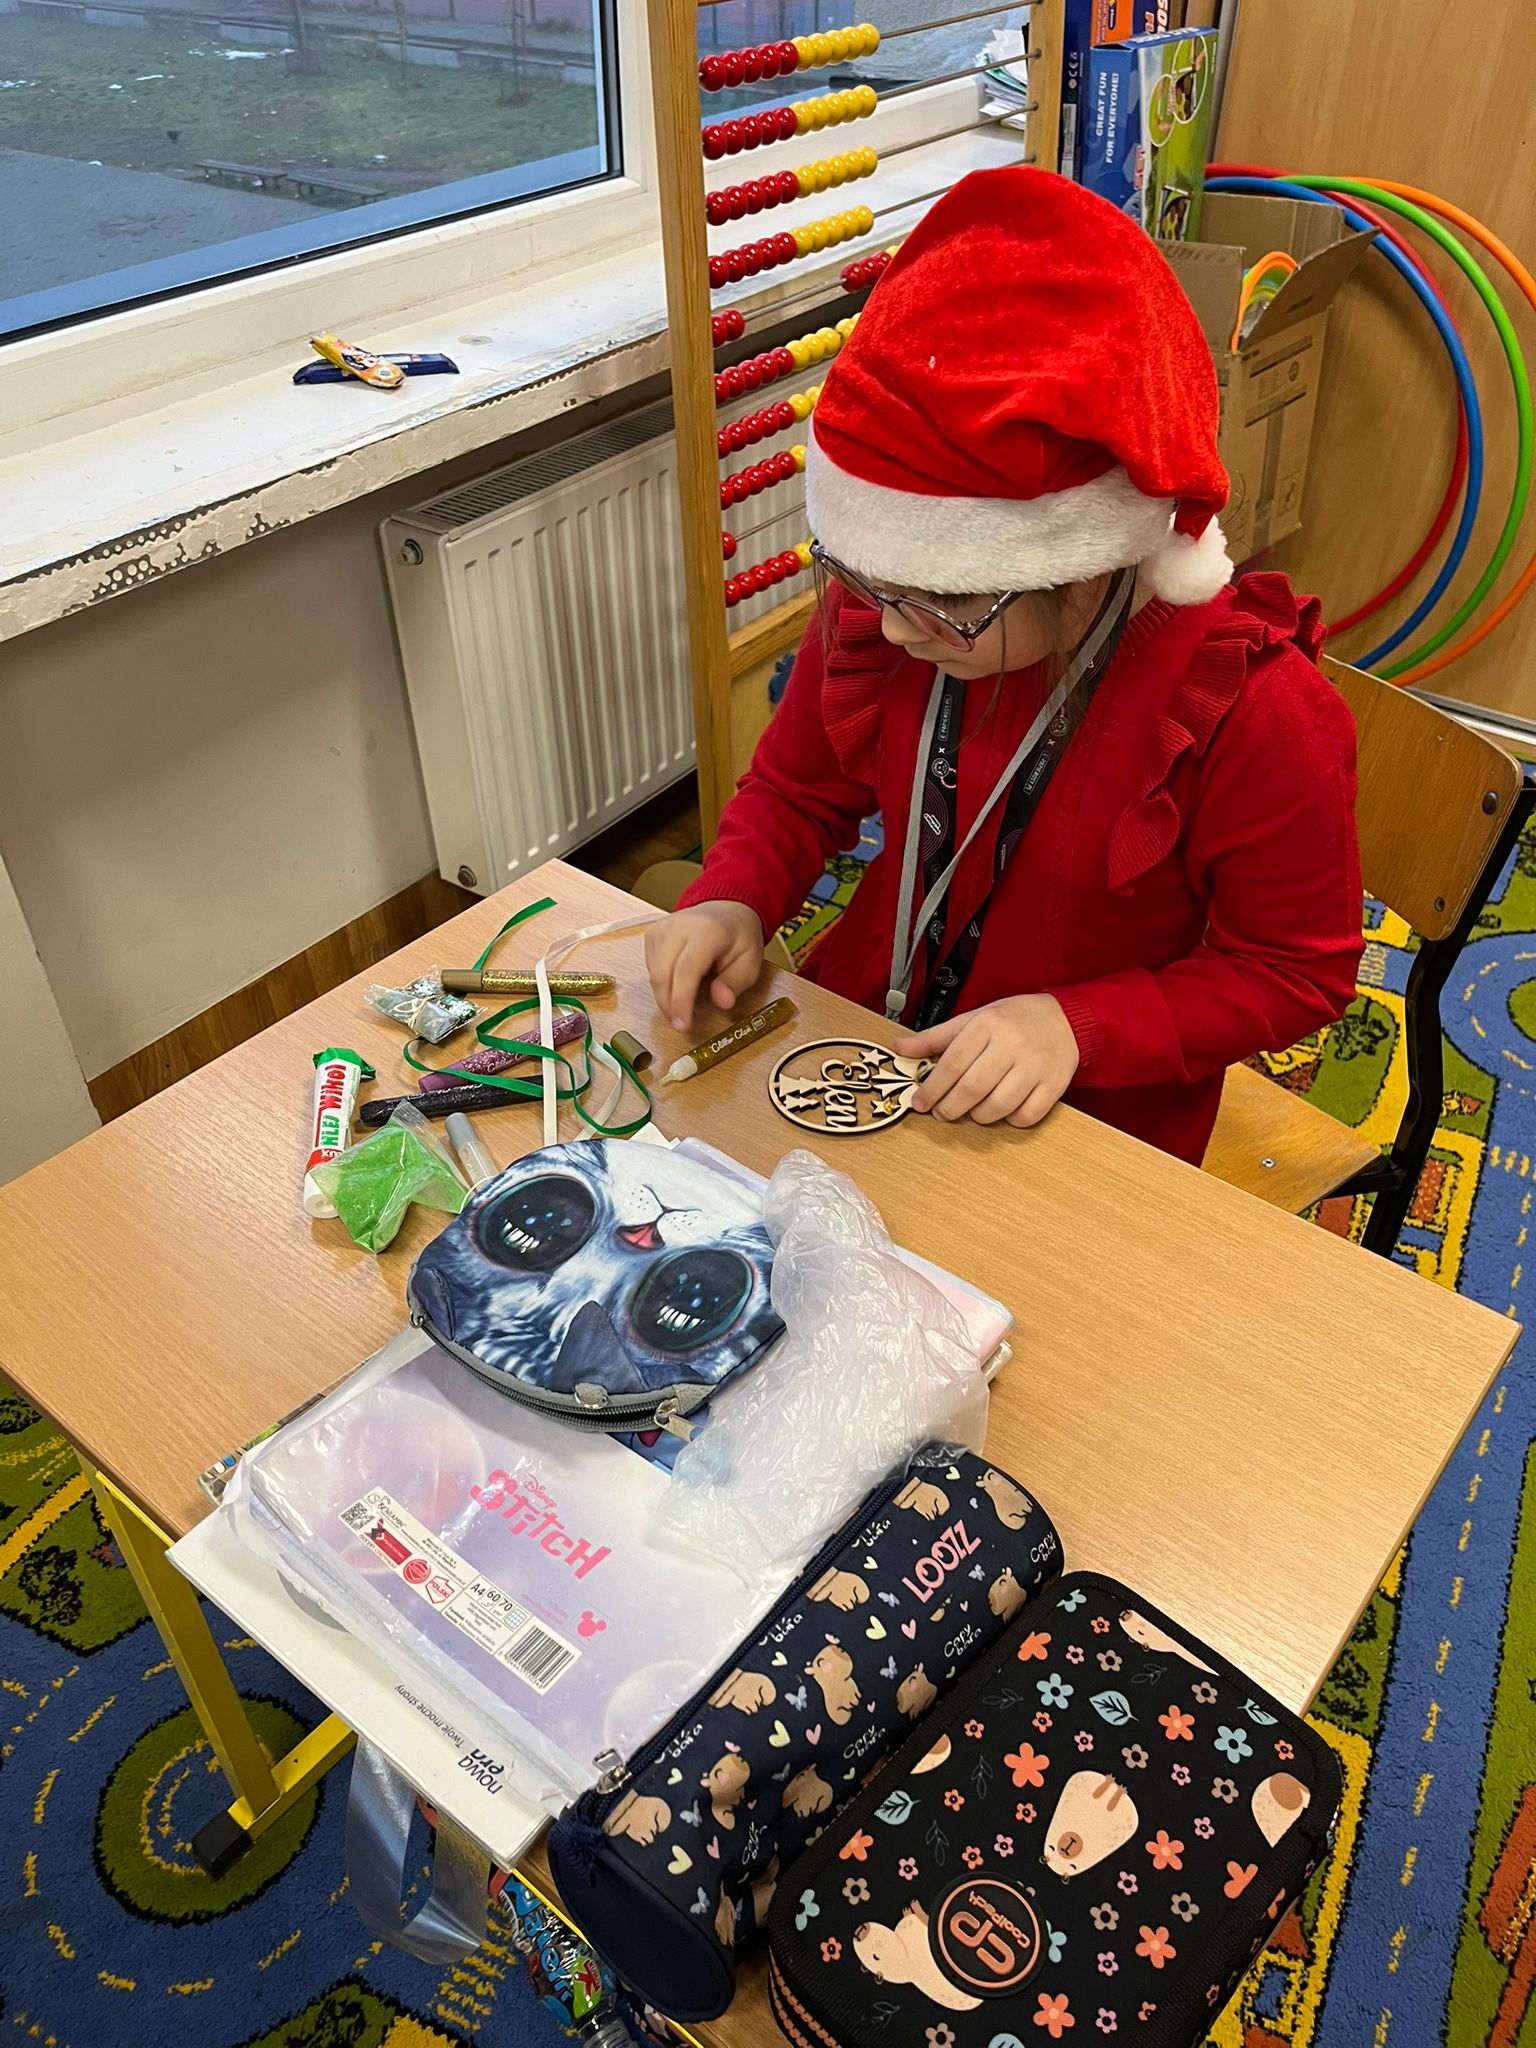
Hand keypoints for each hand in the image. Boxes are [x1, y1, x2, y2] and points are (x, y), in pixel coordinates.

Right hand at [646, 901, 765, 1031]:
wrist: (727, 909)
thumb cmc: (738, 937)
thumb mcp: (750, 962)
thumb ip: (736, 983)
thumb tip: (722, 1001)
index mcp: (707, 931)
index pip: (686, 969)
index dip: (681, 1001)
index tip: (683, 1025)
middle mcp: (680, 926)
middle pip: (663, 974)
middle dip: (670, 1005)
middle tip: (683, 1024)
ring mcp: (662, 928)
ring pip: (654, 974)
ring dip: (667, 996)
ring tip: (688, 998)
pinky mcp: (652, 934)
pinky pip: (651, 969)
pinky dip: (663, 983)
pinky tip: (679, 981)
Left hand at [895, 995, 1079, 1128]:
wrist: (1063, 1018)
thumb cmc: (1012, 1020)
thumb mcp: (973, 1019)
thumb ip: (936, 1037)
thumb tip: (901, 1048)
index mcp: (988, 1025)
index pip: (952, 1063)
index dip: (931, 1088)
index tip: (920, 1103)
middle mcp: (1012, 1044)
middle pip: (973, 1088)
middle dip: (950, 1108)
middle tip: (942, 1113)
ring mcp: (1036, 1066)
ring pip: (999, 1106)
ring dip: (978, 1116)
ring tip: (971, 1112)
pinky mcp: (1055, 1083)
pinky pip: (1028, 1115)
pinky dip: (1011, 1120)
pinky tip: (1003, 1112)